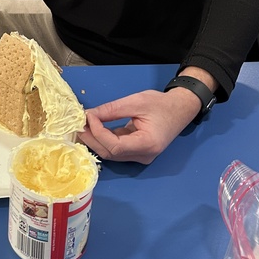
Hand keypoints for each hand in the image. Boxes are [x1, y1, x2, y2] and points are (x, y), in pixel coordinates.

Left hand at [78, 89, 200, 164]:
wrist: (180, 109)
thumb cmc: (161, 104)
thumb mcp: (136, 102)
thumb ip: (112, 110)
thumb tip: (89, 115)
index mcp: (147, 144)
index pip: (115, 146)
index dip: (98, 133)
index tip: (89, 117)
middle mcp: (144, 155)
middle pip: (111, 153)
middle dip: (92, 138)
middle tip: (78, 123)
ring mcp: (141, 156)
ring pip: (112, 154)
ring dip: (96, 140)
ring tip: (83, 125)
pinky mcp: (137, 152)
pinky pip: (116, 149)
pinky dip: (104, 139)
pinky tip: (94, 127)